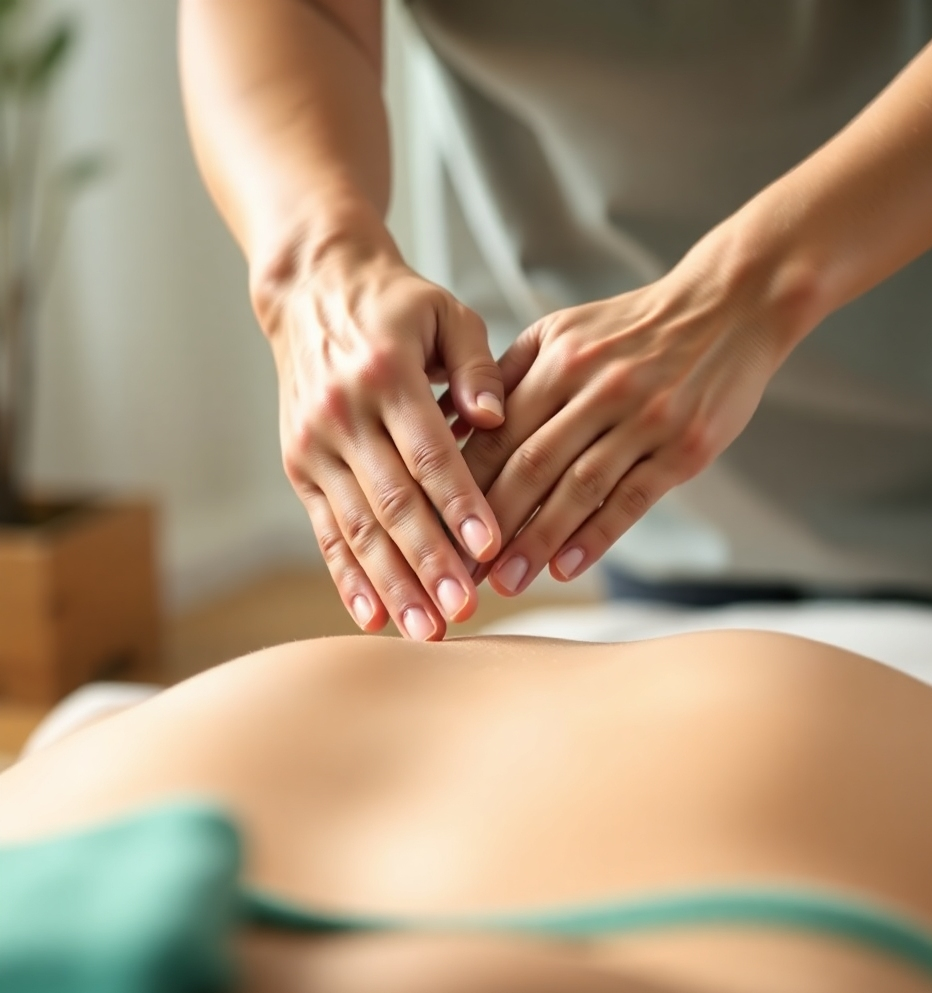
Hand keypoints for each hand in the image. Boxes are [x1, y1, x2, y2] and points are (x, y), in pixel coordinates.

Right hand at [264, 230, 505, 639]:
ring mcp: (315, 445)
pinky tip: (373, 615)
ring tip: (426, 629)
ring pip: (357, 527)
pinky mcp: (300, 466)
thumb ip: (477, 364)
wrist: (312, 291)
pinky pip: (326, 530)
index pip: (428, 452)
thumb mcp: (446, 312)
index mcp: (387, 374)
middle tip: (465, 609)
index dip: (459, 503)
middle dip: (429, 562)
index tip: (491, 547)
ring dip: (392, 583)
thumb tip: (495, 418)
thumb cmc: (395, 306)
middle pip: (391, 502)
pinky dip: (348, 576)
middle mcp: (344, 414)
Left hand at [452, 227, 809, 595]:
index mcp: (559, 358)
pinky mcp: (685, 447)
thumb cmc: (633, 327)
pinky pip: (632, 499)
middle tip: (460, 569)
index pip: (497, 431)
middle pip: (531, 465)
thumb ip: (508, 376)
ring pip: (578, 488)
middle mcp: (598, 388)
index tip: (434, 524)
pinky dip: (596, 536)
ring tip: (505, 582)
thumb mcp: (563, 331)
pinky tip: (566, 566)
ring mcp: (645, 418)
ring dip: (537, 541)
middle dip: (489, 523)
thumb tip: (451, 428)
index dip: (461, 482)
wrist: (730, 305)